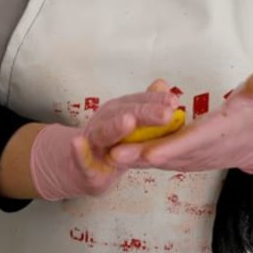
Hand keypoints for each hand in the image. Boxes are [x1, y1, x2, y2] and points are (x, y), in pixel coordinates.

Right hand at [30, 83, 181, 200]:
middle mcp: (105, 121)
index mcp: (120, 111)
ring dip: (115, 127)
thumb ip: (147, 106)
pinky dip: (78, 151)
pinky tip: (77, 142)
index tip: (174, 101)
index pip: (140, 103)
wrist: (84, 169)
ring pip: (104, 133)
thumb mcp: (133, 125)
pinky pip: (81, 158)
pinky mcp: (83, 165)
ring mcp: (93, 142)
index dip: (156, 101)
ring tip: (128, 122)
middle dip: (146, 114)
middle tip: (166, 114)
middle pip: (126, 114)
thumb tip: (162, 84)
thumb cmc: (114, 144)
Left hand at [109, 70, 252, 175]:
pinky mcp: (183, 160)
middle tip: (113, 155)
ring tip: (106, 155)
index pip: (194, 140)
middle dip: (141, 156)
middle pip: (169, 154)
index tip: (151, 152)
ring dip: (134, 159)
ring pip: (159, 160)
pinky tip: (114, 154)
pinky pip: (158, 160)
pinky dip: (138, 158)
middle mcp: (203, 151)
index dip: (172, 146)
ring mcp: (191, 159)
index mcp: (219, 133)